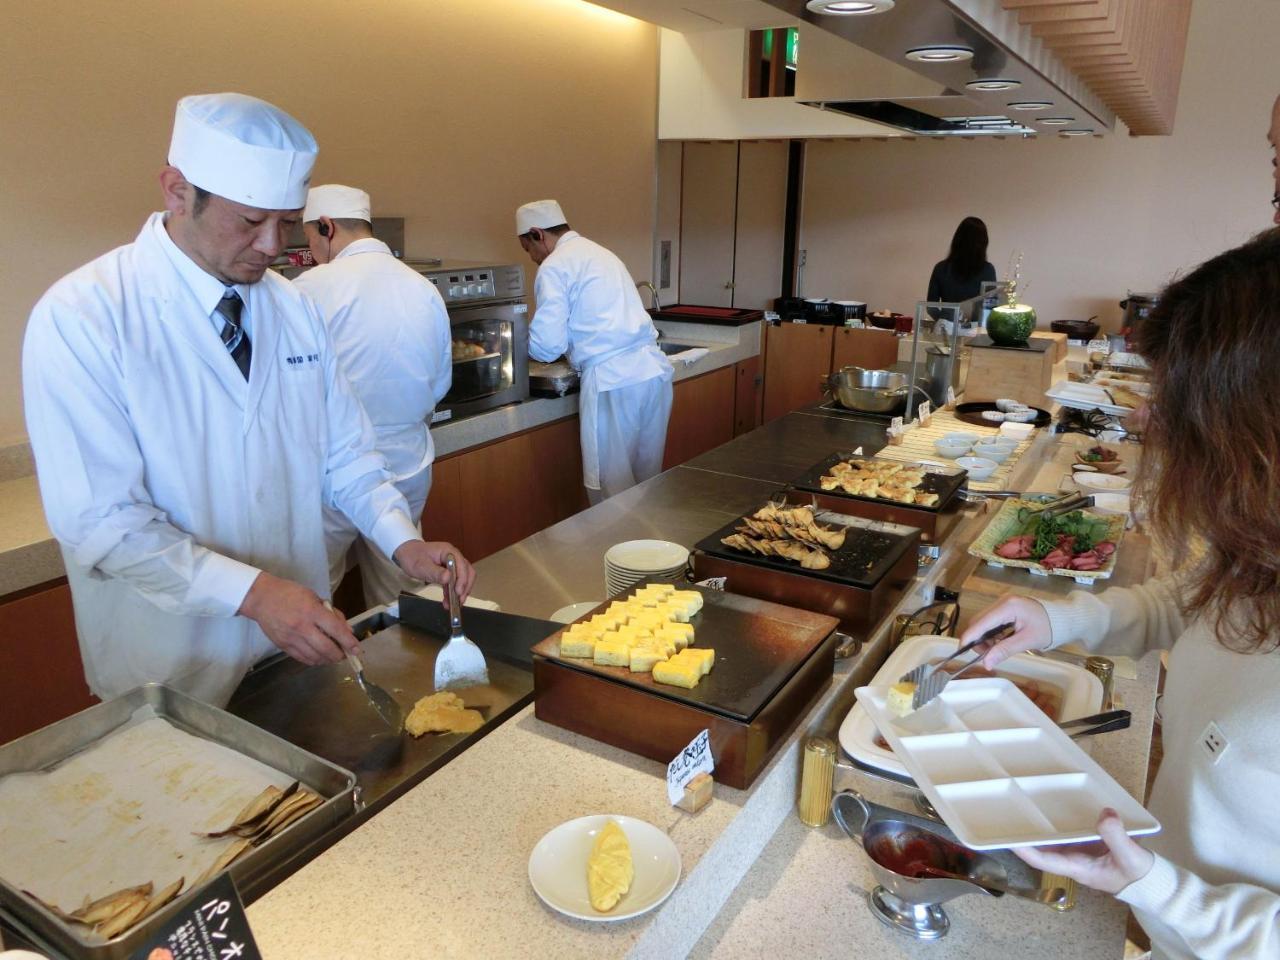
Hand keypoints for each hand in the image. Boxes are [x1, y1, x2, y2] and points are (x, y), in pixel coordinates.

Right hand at [238, 571, 358, 665]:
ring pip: (315, 657)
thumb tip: (347, 630)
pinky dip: (314, 660)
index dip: (348, 642)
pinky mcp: (283, 646)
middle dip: (339, 655)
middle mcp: (302, 627)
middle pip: (326, 648)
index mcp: (312, 611)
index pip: (335, 630)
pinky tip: (319, 657)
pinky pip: (302, 659)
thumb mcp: (314, 597)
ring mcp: (291, 638)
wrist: (261, 598)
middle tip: (345, 655)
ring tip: (333, 657)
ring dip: (328, 660)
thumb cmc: (290, 593)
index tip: (356, 649)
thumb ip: (332, 613)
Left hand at [393, 540, 475, 603]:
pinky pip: (455, 582)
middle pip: (467, 572)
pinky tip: (449, 601)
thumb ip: (435, 572)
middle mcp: (454, 557)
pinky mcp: (449, 571)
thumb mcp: (421, 566)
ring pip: (464, 578)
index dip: (462, 579)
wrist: (407, 553)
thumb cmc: (413, 557)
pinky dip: (454, 592)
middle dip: (465, 587)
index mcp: (448, 552)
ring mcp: (452, 564)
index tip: (458, 592)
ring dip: (461, 592)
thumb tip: (448, 578)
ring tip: (454, 604)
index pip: (462, 565)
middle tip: (459, 601)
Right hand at [958, 594, 1052, 668]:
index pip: (980, 623)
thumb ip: (1005, 650)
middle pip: (978, 622)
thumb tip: (986, 663)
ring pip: (982, 622)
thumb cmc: (1048, 628)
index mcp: (1007, 607)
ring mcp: (1002, 603)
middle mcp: (1001, 601)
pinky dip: (989, 633)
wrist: (1062, 618)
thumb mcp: (1027, 641)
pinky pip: (989, 621)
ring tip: (995, 650)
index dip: (969, 638)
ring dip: (983, 637)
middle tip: (986, 655)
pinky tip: (998, 642)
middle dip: (977, 640)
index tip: (962, 653)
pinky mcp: (1004, 607)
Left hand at [1014, 808, 1154, 894]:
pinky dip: (1060, 823)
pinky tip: (1055, 808)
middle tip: (1007, 817)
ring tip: (1022, 809)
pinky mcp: (1088, 845)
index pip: (1043, 861)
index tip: (1008, 839)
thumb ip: (1116, 836)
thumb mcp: (1129, 856)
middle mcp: (1073, 860)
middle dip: (1025, 836)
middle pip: (1042, 849)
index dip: (1025, 850)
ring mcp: (1080, 853)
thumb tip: (1104, 813)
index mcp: (1078, 867)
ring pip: (1053, 840)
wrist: (1152, 881)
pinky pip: (1068, 833)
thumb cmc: (1139, 875)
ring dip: (1040, 828)